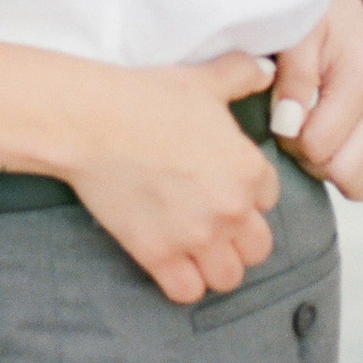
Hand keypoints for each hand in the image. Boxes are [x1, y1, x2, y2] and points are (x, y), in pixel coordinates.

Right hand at [68, 52, 280, 304]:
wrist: (91, 121)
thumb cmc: (144, 98)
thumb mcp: (202, 81)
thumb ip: (242, 75)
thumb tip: (267, 70)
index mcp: (249, 169)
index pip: (271, 199)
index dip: (247, 193)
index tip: (222, 185)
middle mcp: (231, 208)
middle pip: (258, 247)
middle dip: (237, 237)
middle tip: (210, 221)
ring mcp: (196, 236)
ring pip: (228, 276)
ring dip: (213, 265)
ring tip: (193, 247)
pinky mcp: (159, 255)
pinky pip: (188, 292)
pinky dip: (181, 282)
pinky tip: (169, 261)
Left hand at [268, 0, 362, 198]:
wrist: (335, 3)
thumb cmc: (310, 16)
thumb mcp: (296, 35)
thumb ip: (294, 79)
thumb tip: (290, 125)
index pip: (317, 146)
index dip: (287, 138)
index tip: (279, 112)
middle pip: (340, 172)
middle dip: (307, 157)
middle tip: (293, 126)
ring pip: (361, 184)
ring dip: (328, 168)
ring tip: (312, 135)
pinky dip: (354, 177)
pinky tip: (333, 151)